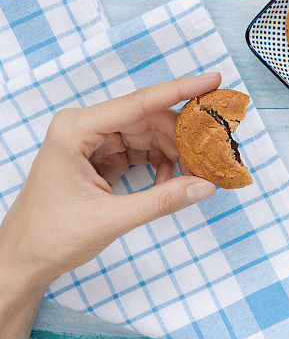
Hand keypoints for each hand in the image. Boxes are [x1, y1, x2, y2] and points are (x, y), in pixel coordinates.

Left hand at [0, 72, 221, 290]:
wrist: (24, 258)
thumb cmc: (51, 236)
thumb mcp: (111, 219)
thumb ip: (162, 201)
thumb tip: (205, 186)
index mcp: (76, 130)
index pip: (138, 103)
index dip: (180, 90)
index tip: (213, 80)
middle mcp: (84, 127)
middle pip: (148, 119)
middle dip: (182, 138)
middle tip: (212, 156)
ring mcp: (92, 140)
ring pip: (148, 134)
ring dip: (174, 153)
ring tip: (191, 176)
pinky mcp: (100, 155)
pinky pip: (141, 149)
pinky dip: (161, 164)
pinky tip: (170, 183)